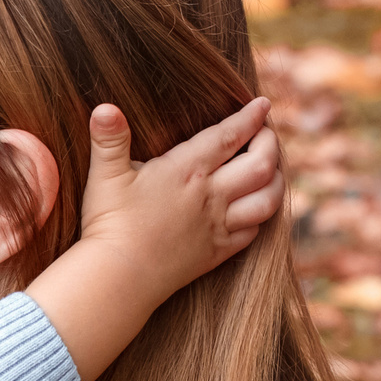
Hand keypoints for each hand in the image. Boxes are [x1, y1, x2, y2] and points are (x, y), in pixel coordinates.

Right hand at [78, 94, 280, 295]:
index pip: (229, 136)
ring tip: (270, 171)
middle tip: (266, 135)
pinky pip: (253, 232)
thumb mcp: (105, 176)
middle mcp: (211, 195)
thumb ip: (109, 140)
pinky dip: (260, 218)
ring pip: (267, 200)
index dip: (250, 117)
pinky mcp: (216, 252)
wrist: (118, 276)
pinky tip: (254, 211)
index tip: (263, 104)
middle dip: (270, 144)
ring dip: (276, 182)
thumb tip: (104, 107)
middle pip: (261, 164)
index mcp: (187, 171)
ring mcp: (217, 225)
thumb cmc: (109, 223)